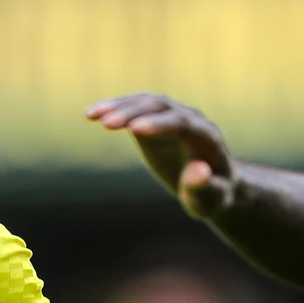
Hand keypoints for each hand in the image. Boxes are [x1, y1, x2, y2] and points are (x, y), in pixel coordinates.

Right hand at [86, 93, 235, 219]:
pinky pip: (135, 108)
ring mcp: (173, 116)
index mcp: (207, 138)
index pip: (183, 124)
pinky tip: (90, 114)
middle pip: (162, 107)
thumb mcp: (211, 199)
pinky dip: (114, 108)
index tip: (134, 130)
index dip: (160, 125)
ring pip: (146, 102)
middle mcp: (192, 119)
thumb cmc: (212, 195)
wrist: (212, 184)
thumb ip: (205, 187)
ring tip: (92, 115)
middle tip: (107, 124)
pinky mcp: (156, 119)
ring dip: (120, 106)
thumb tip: (198, 170)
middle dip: (135, 113)